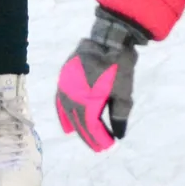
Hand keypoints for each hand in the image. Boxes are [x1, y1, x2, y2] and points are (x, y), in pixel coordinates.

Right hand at [55, 6, 150, 151]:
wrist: (109, 37)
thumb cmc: (119, 66)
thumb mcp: (124, 93)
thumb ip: (119, 116)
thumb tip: (117, 134)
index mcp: (86, 100)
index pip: (91, 126)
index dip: (100, 139)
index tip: (109, 146)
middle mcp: (71, 96)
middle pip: (78, 122)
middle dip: (89, 136)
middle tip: (100, 147)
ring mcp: (65, 87)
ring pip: (68, 113)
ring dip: (77, 127)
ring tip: (85, 138)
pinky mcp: (64, 79)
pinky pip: (60, 101)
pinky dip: (64, 114)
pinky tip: (68, 124)